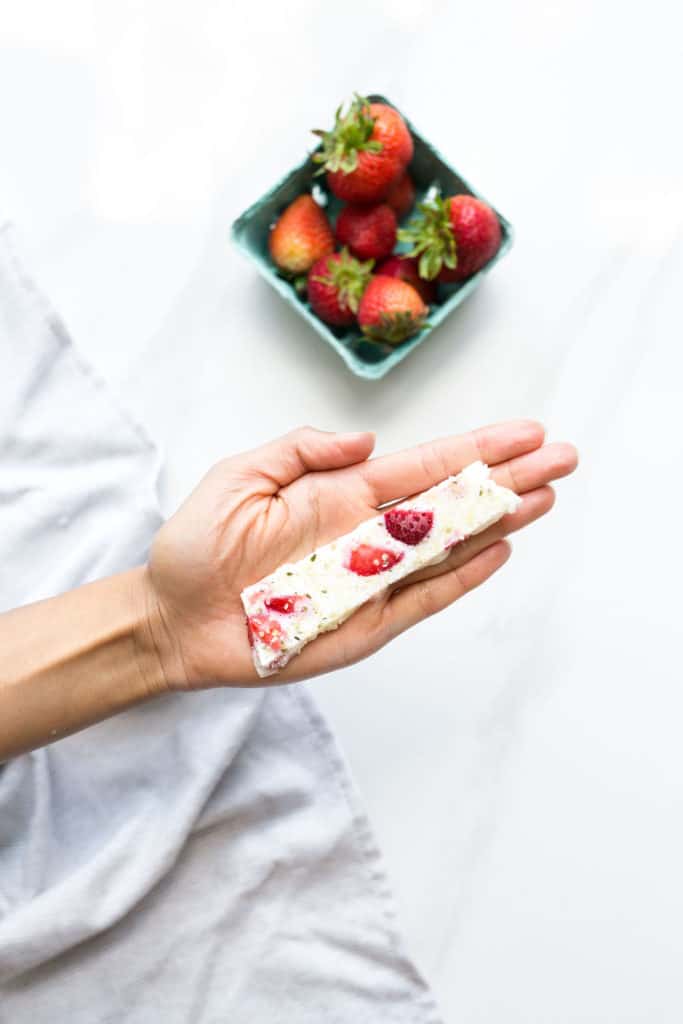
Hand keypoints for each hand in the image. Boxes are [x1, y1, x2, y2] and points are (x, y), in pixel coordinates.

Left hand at [144, 422, 576, 688]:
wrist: (173, 618)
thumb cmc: (199, 547)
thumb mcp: (240, 477)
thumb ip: (301, 451)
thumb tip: (366, 439)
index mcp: (342, 494)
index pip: (424, 466)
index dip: (476, 448)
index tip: (525, 432)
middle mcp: (368, 534)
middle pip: (452, 503)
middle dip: (508, 479)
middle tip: (563, 459)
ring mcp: (372, 580)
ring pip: (450, 548)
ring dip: (499, 522)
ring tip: (547, 498)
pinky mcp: (366, 625)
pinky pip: (423, 599)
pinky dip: (461, 577)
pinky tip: (498, 549)